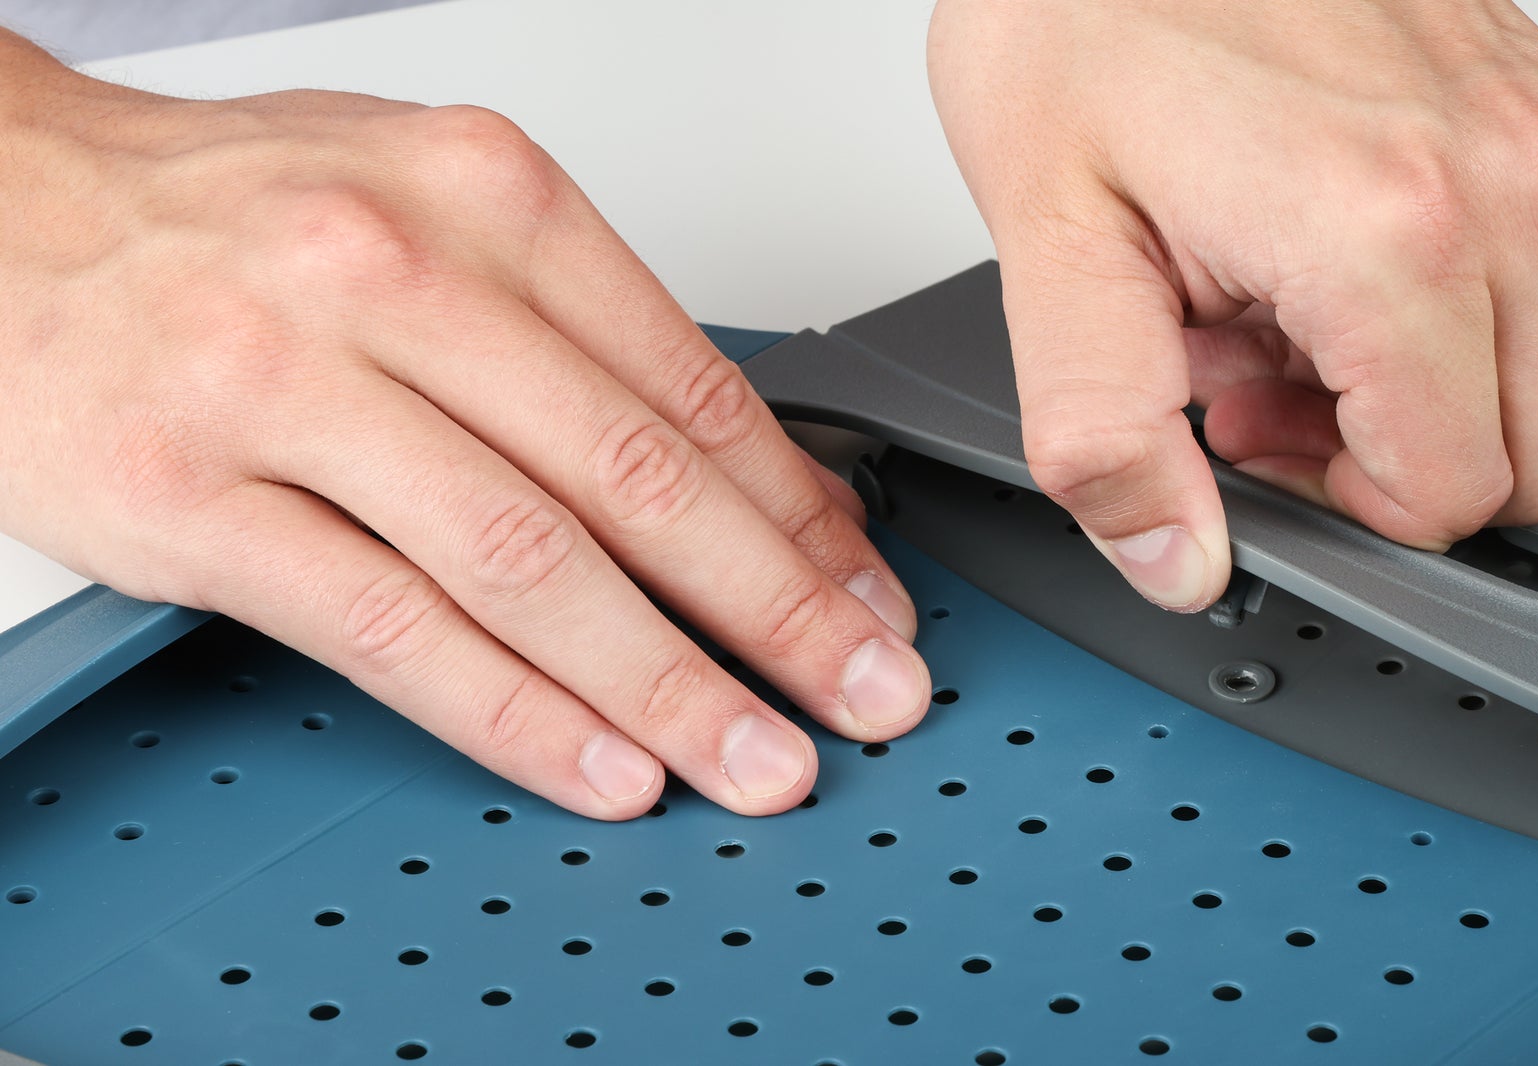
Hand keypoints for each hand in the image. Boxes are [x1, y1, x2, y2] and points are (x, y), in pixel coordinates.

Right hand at [0, 33, 930, 817]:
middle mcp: (393, 275)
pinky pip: (386, 627)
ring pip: (524, 562)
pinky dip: (511, 711)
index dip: (802, 517)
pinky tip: (597, 763)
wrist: (1, 203)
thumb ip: (597, 342)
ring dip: (664, 682)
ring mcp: (283, 387)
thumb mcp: (438, 218)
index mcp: (485, 197)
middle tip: (863, 695)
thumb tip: (770, 488)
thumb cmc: (236, 219)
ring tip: (753, 758)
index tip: (867, 600)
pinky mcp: (189, 497)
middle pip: (635, 478)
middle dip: (777, 611)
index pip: (693, 384)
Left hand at [928, 0, 1537, 609]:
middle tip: (1248, 382)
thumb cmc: (1080, 12)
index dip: (1342, 508)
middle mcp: (1507, 177)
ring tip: (1258, 292)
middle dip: (1382, 457)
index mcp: (1393, 229)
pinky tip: (1307, 234)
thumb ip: (1105, 431)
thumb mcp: (1050, 241)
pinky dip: (1431, 293)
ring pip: (1530, 371)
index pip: (1452, 492)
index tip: (1252, 445)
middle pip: (1524, 452)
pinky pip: (1532, 274)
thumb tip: (1174, 558)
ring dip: (1402, 376)